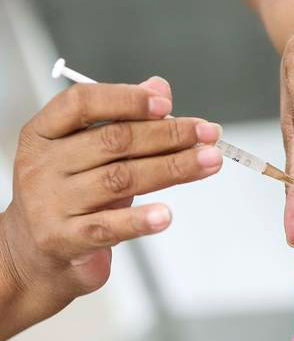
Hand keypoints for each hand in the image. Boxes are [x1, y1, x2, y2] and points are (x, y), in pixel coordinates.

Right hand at [0, 77, 222, 338]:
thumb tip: (159, 88)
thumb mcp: (88, 153)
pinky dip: (140, 220)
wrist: (36, 252)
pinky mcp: (64, 239)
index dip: (126, 99)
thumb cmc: (71, 195)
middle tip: (209, 135)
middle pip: (114, 141)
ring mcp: (50, 203)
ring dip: (172, 168)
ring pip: (121, 179)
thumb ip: (122, 120)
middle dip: (169, 135)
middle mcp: (43, 164)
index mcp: (45, 133)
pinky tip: (166, 215)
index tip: (167, 103)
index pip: (81, 103)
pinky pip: (109, 227)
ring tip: (209, 162)